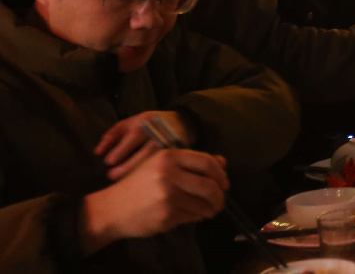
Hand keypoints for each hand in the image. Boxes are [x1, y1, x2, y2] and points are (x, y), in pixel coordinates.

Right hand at [80, 149, 228, 254]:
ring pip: (202, 203)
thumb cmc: (138, 185)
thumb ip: (191, 163)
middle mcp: (169, 173)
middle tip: (220, 202)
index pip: (207, 162)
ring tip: (209, 210)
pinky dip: (197, 216)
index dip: (221, 174)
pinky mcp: (166, 214)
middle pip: (209, 185)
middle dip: (219, 196)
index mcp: (168, 156)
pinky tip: (194, 215)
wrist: (110, 208)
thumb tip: (223, 162)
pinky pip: (192, 216)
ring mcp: (168, 195)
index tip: (225, 184)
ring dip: (210, 209)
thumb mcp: (161, 166)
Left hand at [95, 111, 190, 180]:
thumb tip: (97, 152)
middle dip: (127, 166)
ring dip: (138, 174)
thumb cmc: (148, 125)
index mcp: (147, 123)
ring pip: (156, 162)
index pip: (134, 136)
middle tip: (111, 175)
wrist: (181, 123)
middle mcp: (161, 133)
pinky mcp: (179, 157)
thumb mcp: (130, 123)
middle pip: (146, 152)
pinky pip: (165, 168)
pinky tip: (139, 183)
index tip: (108, 162)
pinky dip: (151, 176)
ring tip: (123, 181)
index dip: (120, 151)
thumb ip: (112, 135)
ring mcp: (172, 145)